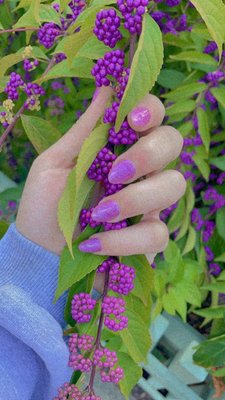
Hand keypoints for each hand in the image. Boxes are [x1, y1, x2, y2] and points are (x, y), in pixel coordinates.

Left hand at [16, 87, 185, 265]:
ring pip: (174, 186)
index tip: (131, 119)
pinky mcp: (148, 239)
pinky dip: (124, 240)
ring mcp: (148, 204)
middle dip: (148, 154)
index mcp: (119, 147)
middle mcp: (140, 171)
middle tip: (114, 172)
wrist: (39, 252)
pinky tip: (94, 242)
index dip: (150, 110)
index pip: (151, 116)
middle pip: (173, 143)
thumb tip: (107, 85)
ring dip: (136, 199)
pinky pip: (157, 234)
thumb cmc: (45, 205)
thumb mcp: (55, 164)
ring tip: (98, 213)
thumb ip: (84, 130)